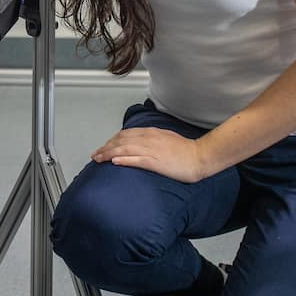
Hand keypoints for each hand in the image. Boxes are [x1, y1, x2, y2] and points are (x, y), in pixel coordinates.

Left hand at [91, 127, 210, 183]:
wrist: (200, 156)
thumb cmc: (185, 150)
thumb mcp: (165, 138)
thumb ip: (151, 138)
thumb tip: (139, 141)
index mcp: (150, 133)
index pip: (125, 134)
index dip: (111, 141)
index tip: (104, 147)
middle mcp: (148, 139)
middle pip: (120, 141)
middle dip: (105, 147)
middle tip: (95, 155)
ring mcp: (151, 150)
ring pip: (124, 149)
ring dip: (108, 154)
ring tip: (98, 159)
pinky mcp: (156, 162)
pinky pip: (136, 160)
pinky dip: (123, 160)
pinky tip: (114, 162)